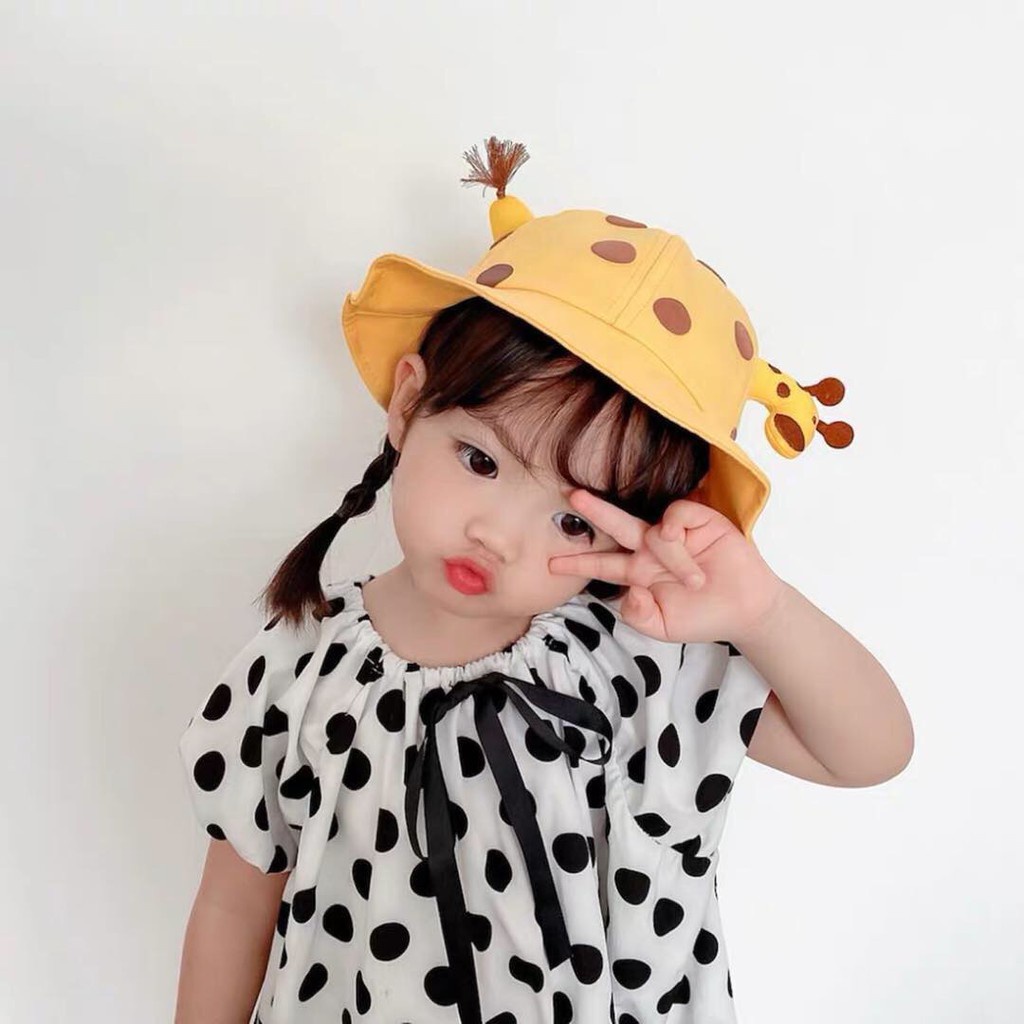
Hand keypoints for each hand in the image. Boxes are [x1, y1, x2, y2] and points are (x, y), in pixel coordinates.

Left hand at [548, 488, 788, 643]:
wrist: (745, 610)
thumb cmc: (702, 618)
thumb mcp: (662, 627)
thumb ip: (638, 615)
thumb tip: (627, 591)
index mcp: (638, 573)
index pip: (603, 565)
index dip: (579, 563)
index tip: (551, 563)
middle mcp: (651, 549)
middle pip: (615, 526)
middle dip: (593, 510)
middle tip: (571, 495)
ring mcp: (675, 534)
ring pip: (651, 529)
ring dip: (669, 555)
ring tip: (695, 580)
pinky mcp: (700, 521)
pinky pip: (676, 513)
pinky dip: (675, 525)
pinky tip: (684, 540)